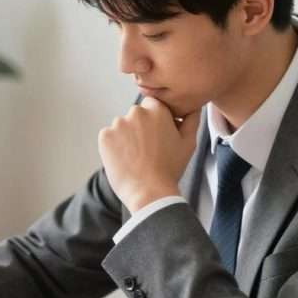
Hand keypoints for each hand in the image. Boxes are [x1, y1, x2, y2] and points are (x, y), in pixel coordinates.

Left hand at [97, 97, 200, 211]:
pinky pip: (109, 137)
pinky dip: (114, 146)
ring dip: (126, 137)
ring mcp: (118, 124)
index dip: (155, 120)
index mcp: (157, 110)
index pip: (152, 105)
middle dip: (140, 127)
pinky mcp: (105, 136)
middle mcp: (136, 112)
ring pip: (121, 127)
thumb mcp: (188, 142)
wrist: (149, 192)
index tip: (157, 135)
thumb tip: (193, 106)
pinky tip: (125, 160)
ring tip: (136, 157)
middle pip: (136, 115)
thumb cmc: (170, 169)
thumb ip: (191, 119)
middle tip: (148, 150)